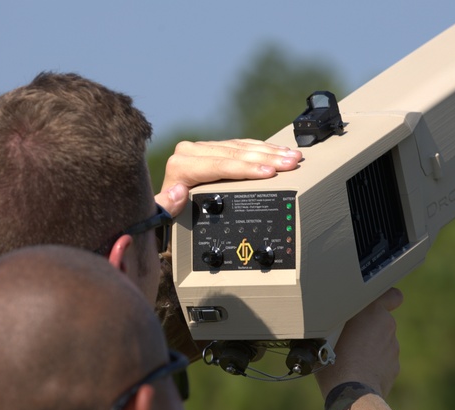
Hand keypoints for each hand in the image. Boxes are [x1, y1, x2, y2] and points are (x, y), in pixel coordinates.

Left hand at [155, 139, 301, 215]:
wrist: (165, 210)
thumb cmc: (165, 219)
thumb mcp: (161, 217)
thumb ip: (166, 207)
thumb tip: (179, 191)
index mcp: (180, 166)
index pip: (219, 165)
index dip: (246, 169)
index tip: (269, 172)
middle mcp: (190, 152)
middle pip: (235, 154)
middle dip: (266, 158)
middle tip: (290, 163)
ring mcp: (203, 149)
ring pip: (241, 147)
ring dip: (270, 152)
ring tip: (293, 158)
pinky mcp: (214, 149)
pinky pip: (242, 146)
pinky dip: (263, 150)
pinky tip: (281, 152)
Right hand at [315, 288, 403, 399]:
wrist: (351, 391)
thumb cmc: (334, 358)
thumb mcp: (329, 328)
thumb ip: (342, 317)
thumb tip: (337, 317)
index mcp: (374, 311)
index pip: (391, 296)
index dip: (386, 299)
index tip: (376, 306)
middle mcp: (388, 326)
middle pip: (379, 321)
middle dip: (368, 327)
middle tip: (347, 338)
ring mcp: (393, 347)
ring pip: (380, 342)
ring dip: (369, 347)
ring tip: (349, 359)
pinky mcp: (394, 367)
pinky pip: (382, 361)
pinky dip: (373, 364)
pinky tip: (357, 372)